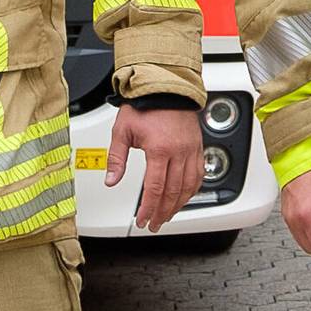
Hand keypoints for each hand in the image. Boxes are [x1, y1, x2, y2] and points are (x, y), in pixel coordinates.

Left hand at [107, 105, 202, 231]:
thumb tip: (111, 181)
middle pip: (173, 192)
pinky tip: (185, 197)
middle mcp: (179, 152)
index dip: (148, 208)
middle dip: (162, 212)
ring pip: (189, 186)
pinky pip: (199, 174)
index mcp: (159, 149)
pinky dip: (192, 190)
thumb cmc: (145, 105)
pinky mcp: (198, 146)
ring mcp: (191, 150)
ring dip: (178, 205)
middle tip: (154, 224)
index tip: (143, 220)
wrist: (166, 87)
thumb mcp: (123, 131)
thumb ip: (116, 158)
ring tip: (167, 215)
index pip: (154, 189)